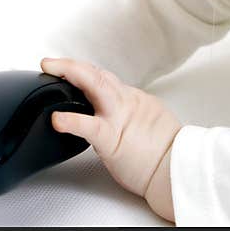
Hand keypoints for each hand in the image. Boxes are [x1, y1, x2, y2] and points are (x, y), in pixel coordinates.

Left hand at [40, 57, 180, 219]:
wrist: (179, 169)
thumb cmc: (167, 154)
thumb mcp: (151, 122)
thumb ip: (133, 114)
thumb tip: (122, 115)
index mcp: (133, 100)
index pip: (104, 79)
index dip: (84, 72)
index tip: (67, 68)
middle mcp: (126, 102)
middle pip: (97, 74)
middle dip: (72, 65)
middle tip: (50, 62)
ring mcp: (119, 117)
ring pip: (95, 85)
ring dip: (71, 72)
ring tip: (50, 68)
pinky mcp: (112, 139)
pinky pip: (89, 126)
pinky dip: (71, 120)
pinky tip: (57, 118)